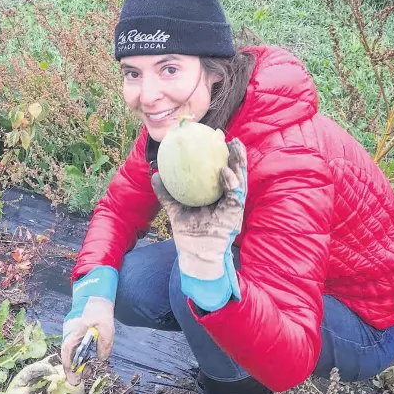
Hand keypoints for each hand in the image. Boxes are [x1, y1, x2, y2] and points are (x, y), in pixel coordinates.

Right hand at [61, 266, 116, 385]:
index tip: (73, 377)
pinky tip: (88, 357)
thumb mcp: (107, 327)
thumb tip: (101, 359)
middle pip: (68, 354)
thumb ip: (105, 344)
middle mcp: (69, 332)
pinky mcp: (75, 331)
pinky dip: (79, 354)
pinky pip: (75, 345)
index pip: (67, 352)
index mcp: (74, 331)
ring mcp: (71, 331)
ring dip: (77, 361)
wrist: (96, 294)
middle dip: (74, 367)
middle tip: (82, 377)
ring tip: (86, 370)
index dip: (69, 366)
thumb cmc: (100, 309)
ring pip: (71, 350)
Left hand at [151, 138, 247, 309]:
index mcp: (215, 194)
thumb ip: (166, 193)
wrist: (194, 254)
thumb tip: (154, 174)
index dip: (218, 155)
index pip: (219, 170)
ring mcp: (233, 205)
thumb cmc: (188, 233)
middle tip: (227, 138)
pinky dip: (231, 182)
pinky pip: (235, 195)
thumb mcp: (174, 209)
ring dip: (238, 163)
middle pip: (233, 171)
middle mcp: (227, 197)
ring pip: (239, 179)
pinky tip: (225, 172)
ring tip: (234, 147)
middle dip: (234, 154)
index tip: (213, 138)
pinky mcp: (235, 214)